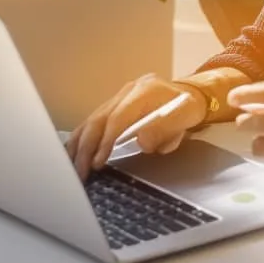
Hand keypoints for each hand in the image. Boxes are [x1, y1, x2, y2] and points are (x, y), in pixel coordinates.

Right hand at [66, 73, 207, 180]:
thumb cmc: (188, 108)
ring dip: (79, 144)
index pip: (118, 117)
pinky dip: (82, 138)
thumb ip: (165, 129)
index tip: (98, 162)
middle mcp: (127, 90)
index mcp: (144, 90)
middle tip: (80, 172)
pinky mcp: (114, 105)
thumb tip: (141, 142)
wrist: (191, 94)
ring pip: (91, 120)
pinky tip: (73, 152)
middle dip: (86, 147)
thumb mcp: (186, 117)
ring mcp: (119, 96)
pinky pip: (93, 121)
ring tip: (72, 166)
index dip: (106, 141)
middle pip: (99, 118)